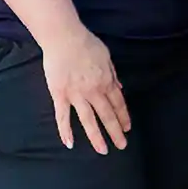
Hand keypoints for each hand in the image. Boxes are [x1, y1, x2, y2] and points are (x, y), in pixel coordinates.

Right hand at [41, 28, 131, 153]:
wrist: (64, 38)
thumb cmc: (86, 44)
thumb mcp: (107, 57)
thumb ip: (113, 75)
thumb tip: (120, 88)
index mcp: (107, 81)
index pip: (118, 104)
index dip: (123, 117)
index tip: (127, 128)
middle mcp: (94, 91)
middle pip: (107, 115)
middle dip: (115, 131)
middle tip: (122, 145)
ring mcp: (76, 95)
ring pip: (88, 120)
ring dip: (96, 137)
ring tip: (103, 150)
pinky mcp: (60, 95)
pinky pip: (63, 116)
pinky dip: (66, 131)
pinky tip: (70, 144)